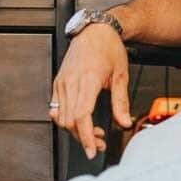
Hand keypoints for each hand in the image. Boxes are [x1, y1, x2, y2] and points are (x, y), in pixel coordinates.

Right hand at [49, 23, 132, 158]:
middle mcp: (71, 81)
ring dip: (75, 130)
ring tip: (92, 132)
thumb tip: (124, 122)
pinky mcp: (58, 82)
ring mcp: (62, 82)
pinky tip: (79, 121)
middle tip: (99, 143)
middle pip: (70, 121)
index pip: (81, 116)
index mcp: (88, 80)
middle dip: (83, 138)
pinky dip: (66, 119)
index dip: (86, 137)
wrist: (95, 30)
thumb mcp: (121, 74)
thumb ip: (121, 102)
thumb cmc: (109, 48)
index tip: (92, 150)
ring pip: (61, 117)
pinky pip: (56, 108)